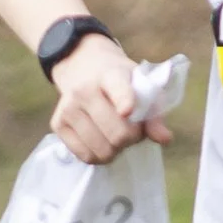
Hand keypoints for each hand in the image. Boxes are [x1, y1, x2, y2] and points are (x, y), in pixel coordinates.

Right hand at [47, 31, 170, 165]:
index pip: (118, 90)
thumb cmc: (121, 81)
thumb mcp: (141, 87)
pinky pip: (85, 156)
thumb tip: (165, 139)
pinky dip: (99, 156)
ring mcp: (68, 107)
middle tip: (132, 131)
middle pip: (117, 134)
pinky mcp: (58, 124)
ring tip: (116, 135)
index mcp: (111, 74)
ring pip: (102, 149)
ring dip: (116, 150)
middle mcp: (84, 89)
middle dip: (131, 139)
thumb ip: (154, 113)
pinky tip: (102, 142)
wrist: (84, 67)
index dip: (124, 101)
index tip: (127, 111)